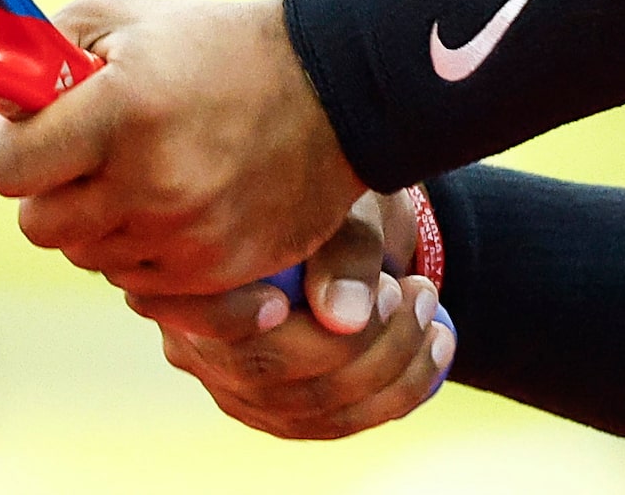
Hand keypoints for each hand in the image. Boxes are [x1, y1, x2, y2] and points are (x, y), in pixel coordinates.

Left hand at [0, 0, 363, 293]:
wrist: (335, 87)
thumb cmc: (217, 46)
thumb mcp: (124, 19)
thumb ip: (42, 51)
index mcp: (120, 113)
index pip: (5, 170)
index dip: (1, 150)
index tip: (19, 136)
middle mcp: (149, 182)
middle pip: (38, 225)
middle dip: (49, 190)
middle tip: (85, 154)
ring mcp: (186, 235)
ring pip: (87, 256)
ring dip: (99, 221)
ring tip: (143, 171)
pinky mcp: (219, 270)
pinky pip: (140, 281)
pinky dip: (145, 248)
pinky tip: (176, 202)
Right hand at [126, 194, 454, 440]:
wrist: (349, 224)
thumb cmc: (333, 201)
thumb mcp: (342, 205)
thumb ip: (343, 252)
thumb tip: (344, 316)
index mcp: (188, 280)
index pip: (205, 318)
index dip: (254, 320)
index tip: (319, 300)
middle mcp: (194, 343)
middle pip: (266, 371)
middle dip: (359, 343)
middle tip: (416, 293)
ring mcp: (233, 386)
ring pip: (309, 407)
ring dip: (390, 372)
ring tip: (436, 318)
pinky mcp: (277, 412)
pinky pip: (334, 423)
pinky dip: (395, 395)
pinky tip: (435, 353)